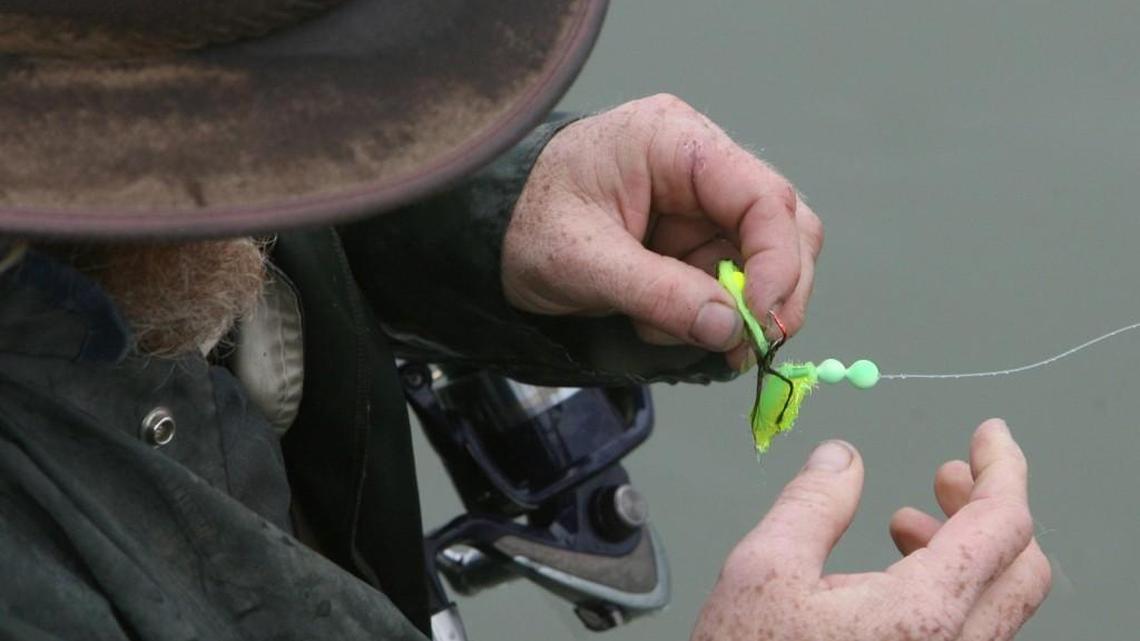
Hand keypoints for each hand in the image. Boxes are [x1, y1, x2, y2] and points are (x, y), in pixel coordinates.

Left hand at [502, 94, 822, 369]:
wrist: (489, 237)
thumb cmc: (527, 226)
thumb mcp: (583, 262)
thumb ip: (659, 294)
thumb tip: (731, 330)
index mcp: (674, 141)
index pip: (762, 195)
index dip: (777, 260)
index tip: (761, 319)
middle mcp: (700, 165)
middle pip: (782, 226)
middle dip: (771, 290)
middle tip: (747, 345)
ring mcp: (700, 205)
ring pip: (763, 262)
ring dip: (731, 310)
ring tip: (671, 332)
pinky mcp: (693, 241)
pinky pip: (729, 283)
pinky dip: (709, 316)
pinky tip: (660, 324)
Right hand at [692, 419, 1050, 640]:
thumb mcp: (762, 570)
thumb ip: (812, 504)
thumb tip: (840, 459)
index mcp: (922, 614)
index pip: (1003, 524)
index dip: (1002, 467)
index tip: (989, 435)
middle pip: (1022, 567)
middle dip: (989, 506)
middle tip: (949, 474)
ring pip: (997, 603)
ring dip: (965, 548)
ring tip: (906, 523)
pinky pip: (971, 632)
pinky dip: (949, 587)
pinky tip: (895, 576)